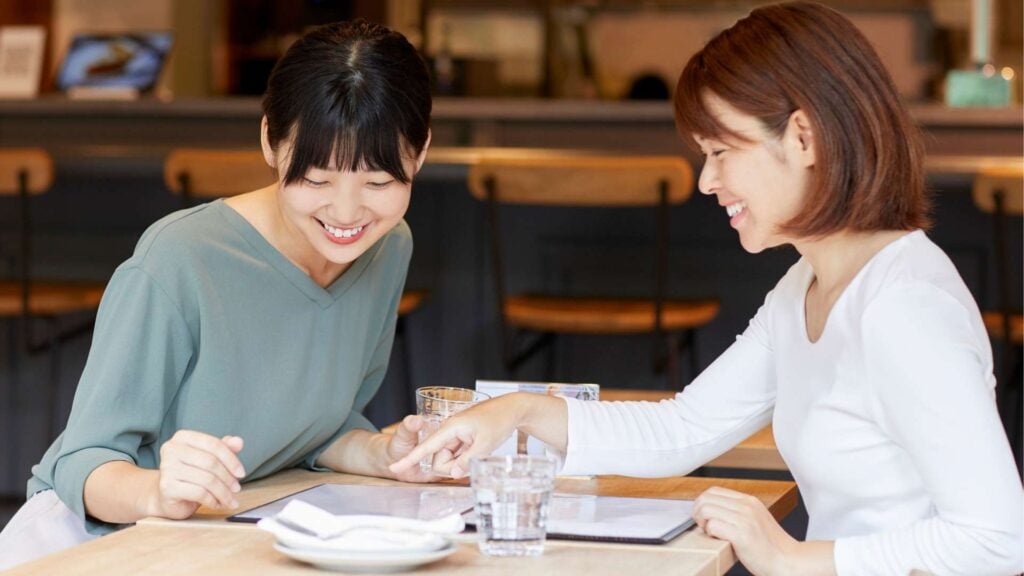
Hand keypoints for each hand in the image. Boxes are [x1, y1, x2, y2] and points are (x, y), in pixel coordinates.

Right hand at [149, 430, 245, 519]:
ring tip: (230, 499)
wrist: (165, 497)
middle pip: (211, 462)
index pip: (214, 444)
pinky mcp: (167, 487)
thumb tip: (239, 442)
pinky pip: (199, 493)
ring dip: (223, 492)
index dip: (231, 459)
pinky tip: (217, 504)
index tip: (241, 473)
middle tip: (236, 488)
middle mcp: (172, 449)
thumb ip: (224, 449)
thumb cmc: (190, 475)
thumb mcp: (208, 459)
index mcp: (183, 437)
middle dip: (228, 478)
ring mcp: (167, 468)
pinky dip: (213, 500)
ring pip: (207, 480)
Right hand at [389, 396, 519, 478]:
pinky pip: (457, 454)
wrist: (512, 408)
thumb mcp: (485, 444)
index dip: (409, 458)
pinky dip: (466, 457)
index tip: (394, 467)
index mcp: (451, 428)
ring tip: (480, 448)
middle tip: (475, 455)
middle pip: (440, 459)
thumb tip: (454, 473)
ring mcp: (455, 434)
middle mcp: (449, 430)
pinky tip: (478, 448)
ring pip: (449, 458)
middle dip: (454, 465)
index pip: (426, 447)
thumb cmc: (499, 421)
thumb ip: (468, 461)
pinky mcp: (461, 437)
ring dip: (462, 461)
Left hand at [692, 486, 798, 575]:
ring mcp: (744, 519)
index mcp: (749, 501)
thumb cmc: (771, 547)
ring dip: (703, 523)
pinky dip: (710, 534)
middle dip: (698, 512)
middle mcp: (746, 506)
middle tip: (703, 526)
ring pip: (706, 509)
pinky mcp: (741, 534)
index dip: (703, 502)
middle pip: (706, 498)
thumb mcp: (755, 520)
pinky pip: (713, 526)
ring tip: (711, 533)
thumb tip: (711, 511)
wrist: (788, 561)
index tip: (704, 516)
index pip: (714, 490)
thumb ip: (737, 512)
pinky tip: (718, 540)